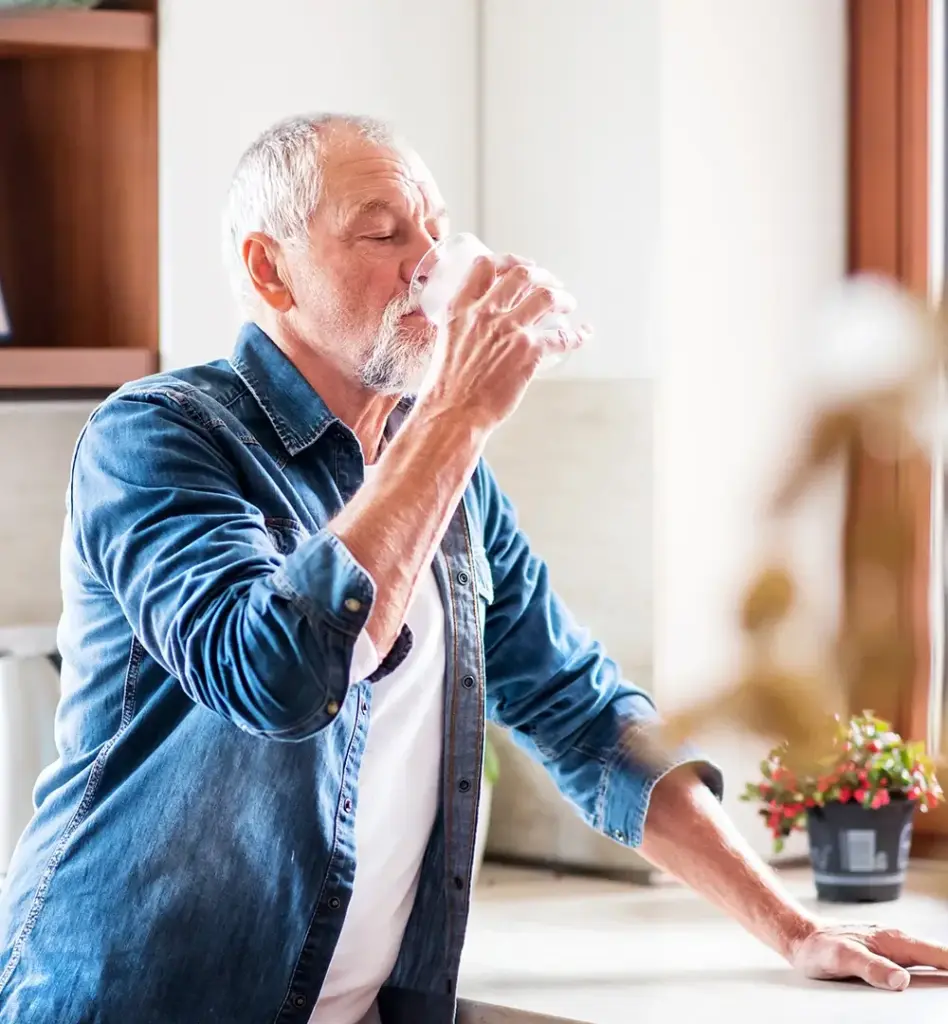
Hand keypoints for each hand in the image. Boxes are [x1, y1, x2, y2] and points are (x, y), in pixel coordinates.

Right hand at [417, 254, 590, 428]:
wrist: (453, 413)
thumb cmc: (446, 389)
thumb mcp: (445, 344)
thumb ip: (463, 330)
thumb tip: (477, 331)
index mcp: (460, 309)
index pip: (485, 266)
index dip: (508, 261)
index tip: (521, 267)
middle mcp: (486, 313)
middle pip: (522, 275)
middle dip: (542, 275)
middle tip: (551, 283)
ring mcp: (510, 330)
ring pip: (546, 297)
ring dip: (562, 297)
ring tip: (568, 303)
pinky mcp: (529, 352)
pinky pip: (562, 336)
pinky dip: (577, 334)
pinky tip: (583, 334)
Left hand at [792, 923, 947, 989]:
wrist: (802, 937)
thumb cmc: (820, 948)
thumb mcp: (841, 959)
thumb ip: (871, 968)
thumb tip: (902, 981)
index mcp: (896, 942)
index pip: (941, 956)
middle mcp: (899, 942)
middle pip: (942, 959)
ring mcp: (895, 948)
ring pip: (932, 963)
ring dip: (947, 972)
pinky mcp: (888, 956)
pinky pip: (919, 967)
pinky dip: (935, 974)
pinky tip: (939, 984)